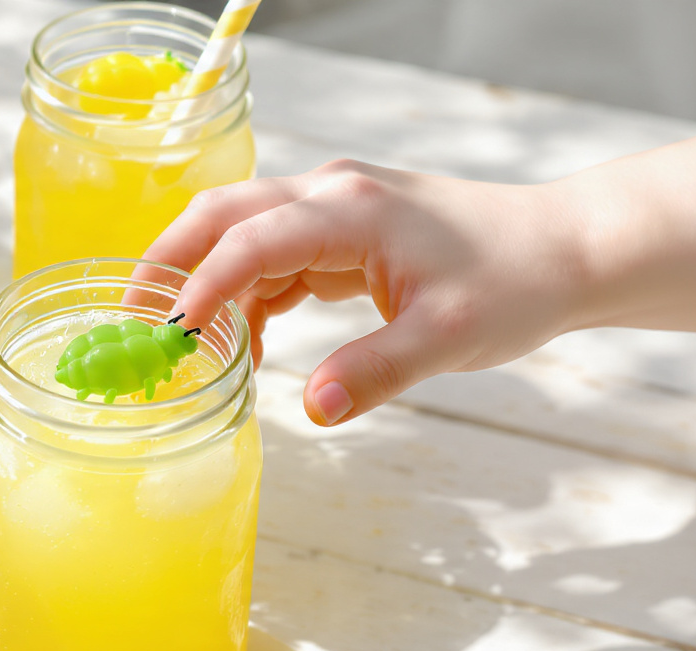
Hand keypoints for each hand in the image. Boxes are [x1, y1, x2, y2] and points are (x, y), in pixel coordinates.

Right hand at [145, 159, 591, 426]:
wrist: (564, 249)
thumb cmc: (514, 282)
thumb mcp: (446, 338)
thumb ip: (374, 373)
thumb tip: (311, 410)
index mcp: (348, 211)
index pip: (248, 241)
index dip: (200, 289)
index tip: (167, 339)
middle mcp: (330, 196)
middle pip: (221, 214)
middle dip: (170, 263)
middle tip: (132, 323)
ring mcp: (333, 209)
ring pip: (240, 234)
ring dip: (206, 285)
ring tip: (185, 350)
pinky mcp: (341, 232)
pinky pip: (271, 256)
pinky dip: (245, 295)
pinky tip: (241, 343)